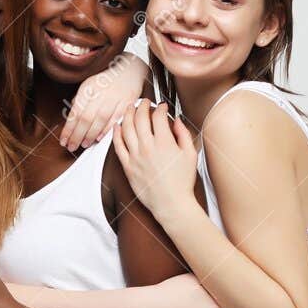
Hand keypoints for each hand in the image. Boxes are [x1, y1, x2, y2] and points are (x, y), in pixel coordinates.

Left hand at [60, 53, 147, 151]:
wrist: (129, 69)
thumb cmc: (106, 81)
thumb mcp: (88, 86)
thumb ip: (79, 102)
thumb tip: (71, 121)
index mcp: (88, 88)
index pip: (75, 112)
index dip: (68, 129)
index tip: (63, 140)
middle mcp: (100, 92)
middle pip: (86, 118)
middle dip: (77, 135)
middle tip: (72, 146)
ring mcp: (114, 97)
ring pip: (100, 120)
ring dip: (91, 135)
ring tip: (84, 144)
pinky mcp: (126, 102)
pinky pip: (115, 119)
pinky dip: (106, 130)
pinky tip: (99, 138)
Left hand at [114, 101, 198, 226]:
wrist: (171, 204)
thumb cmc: (182, 182)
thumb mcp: (190, 155)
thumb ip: (183, 134)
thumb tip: (177, 120)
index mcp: (165, 143)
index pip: (158, 116)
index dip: (160, 107)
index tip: (162, 106)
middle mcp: (148, 147)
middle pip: (140, 118)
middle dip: (142, 106)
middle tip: (144, 102)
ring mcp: (135, 157)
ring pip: (126, 129)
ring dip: (127, 115)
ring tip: (129, 108)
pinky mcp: (128, 167)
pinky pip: (118, 147)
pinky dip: (116, 134)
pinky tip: (117, 125)